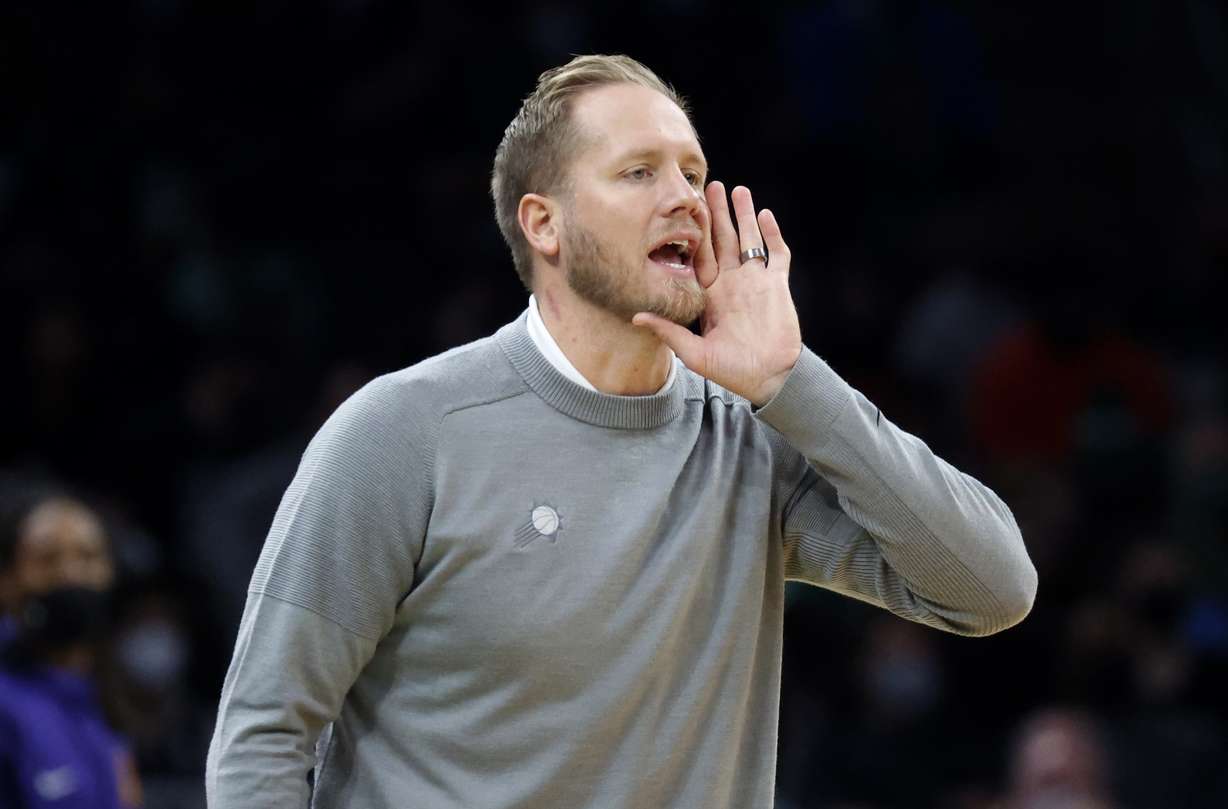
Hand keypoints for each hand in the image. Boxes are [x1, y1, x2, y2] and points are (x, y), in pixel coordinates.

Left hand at [633, 182, 801, 405]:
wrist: (769, 377)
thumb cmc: (731, 370)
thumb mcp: (695, 353)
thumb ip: (669, 332)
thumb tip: (636, 317)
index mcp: (710, 294)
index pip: (699, 255)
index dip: (693, 233)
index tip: (684, 210)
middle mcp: (732, 282)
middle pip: (723, 239)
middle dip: (717, 213)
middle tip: (710, 185)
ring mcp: (756, 281)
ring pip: (749, 239)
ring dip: (744, 215)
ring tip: (738, 190)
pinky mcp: (777, 285)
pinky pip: (776, 254)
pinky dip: (772, 234)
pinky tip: (765, 214)